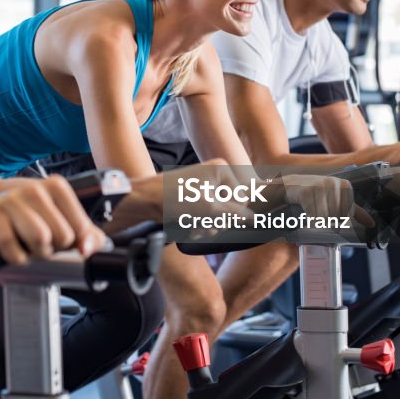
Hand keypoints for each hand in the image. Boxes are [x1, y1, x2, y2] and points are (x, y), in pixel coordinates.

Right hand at [0, 175, 106, 264]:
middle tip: (36, 241)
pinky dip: (15, 257)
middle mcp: (35, 188)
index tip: (56, 236)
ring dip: (33, 253)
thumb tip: (90, 248)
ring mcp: (12, 199)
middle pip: (63, 236)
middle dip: (50, 248)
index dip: (70, 242)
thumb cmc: (23, 218)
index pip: (81, 229)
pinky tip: (12, 249)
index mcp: (56, 187)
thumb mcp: (58, 220)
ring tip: (24, 243)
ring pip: (41, 239)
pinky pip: (14, 248)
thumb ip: (84, 234)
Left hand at [120, 160, 254, 225]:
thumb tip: (256, 218)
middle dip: (217, 221)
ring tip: (192, 227)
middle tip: (202, 225)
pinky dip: (198, 225)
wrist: (143, 201)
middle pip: (230, 208)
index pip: (243, 198)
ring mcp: (203, 189)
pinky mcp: (193, 201)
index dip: (232, 213)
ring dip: (206, 226)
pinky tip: (187, 228)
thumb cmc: (173, 198)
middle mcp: (214, 177)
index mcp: (222, 170)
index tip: (217, 219)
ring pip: (218, 216)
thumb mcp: (209, 208)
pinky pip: (205, 217)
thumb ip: (235, 213)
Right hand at [277, 174, 374, 226]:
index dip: (339, 220)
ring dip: (319, 223)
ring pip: (325, 217)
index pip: (348, 213)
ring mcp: (319, 187)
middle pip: (337, 216)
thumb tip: (372, 224)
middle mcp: (333, 183)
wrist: (292, 185)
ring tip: (314, 218)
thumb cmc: (316, 193)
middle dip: (329, 222)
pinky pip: (313, 215)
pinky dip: (311, 221)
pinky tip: (308, 218)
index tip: (330, 218)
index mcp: (344, 185)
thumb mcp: (336, 198)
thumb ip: (354, 211)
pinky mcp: (306, 192)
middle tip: (320, 220)